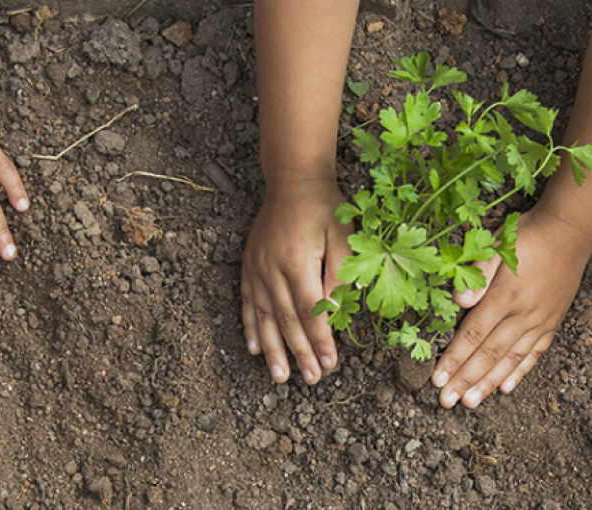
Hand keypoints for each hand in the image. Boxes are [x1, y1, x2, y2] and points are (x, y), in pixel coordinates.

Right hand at [241, 178, 351, 383]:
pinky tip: (254, 349)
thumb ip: (340, 274)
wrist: (294, 181)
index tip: (331, 363)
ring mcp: (257, 268)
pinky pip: (248, 302)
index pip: (310, 311)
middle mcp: (272, 268)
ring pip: (265, 317)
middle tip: (311, 379)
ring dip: (272, 350)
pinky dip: (251, 327)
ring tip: (280, 376)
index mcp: (297, 261)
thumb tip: (336, 312)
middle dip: (299, 353)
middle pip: (287, 320)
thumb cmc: (325, 209)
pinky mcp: (249, 266)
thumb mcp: (344, 236)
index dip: (320, 340)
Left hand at [431, 209, 591, 407]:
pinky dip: (519, 372)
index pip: (474, 335)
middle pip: (489, 354)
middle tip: (446, 402)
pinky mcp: (552, 322)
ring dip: (489, 383)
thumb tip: (459, 300)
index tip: (437, 379)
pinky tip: (506, 388)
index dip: (454, 359)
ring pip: (511, 360)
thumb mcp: (497, 245)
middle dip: (465, 380)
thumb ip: (477, 273)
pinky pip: (534, 354)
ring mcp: (540, 321)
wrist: (570, 231)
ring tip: (470, 402)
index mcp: (505, 296)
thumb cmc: (527, 235)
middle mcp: (523, 314)